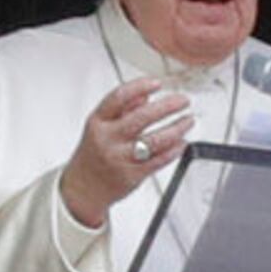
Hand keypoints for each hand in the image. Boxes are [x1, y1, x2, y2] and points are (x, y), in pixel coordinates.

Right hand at [58, 77, 191, 227]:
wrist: (82, 188)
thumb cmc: (93, 154)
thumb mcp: (99, 127)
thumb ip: (122, 109)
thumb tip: (145, 95)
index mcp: (98, 122)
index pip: (118, 98)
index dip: (139, 87)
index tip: (157, 83)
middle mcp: (108, 139)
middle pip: (142, 118)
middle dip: (167, 106)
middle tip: (183, 101)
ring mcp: (120, 158)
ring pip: (154, 141)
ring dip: (176, 128)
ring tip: (188, 120)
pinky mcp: (132, 176)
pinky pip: (158, 160)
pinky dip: (174, 150)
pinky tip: (182, 142)